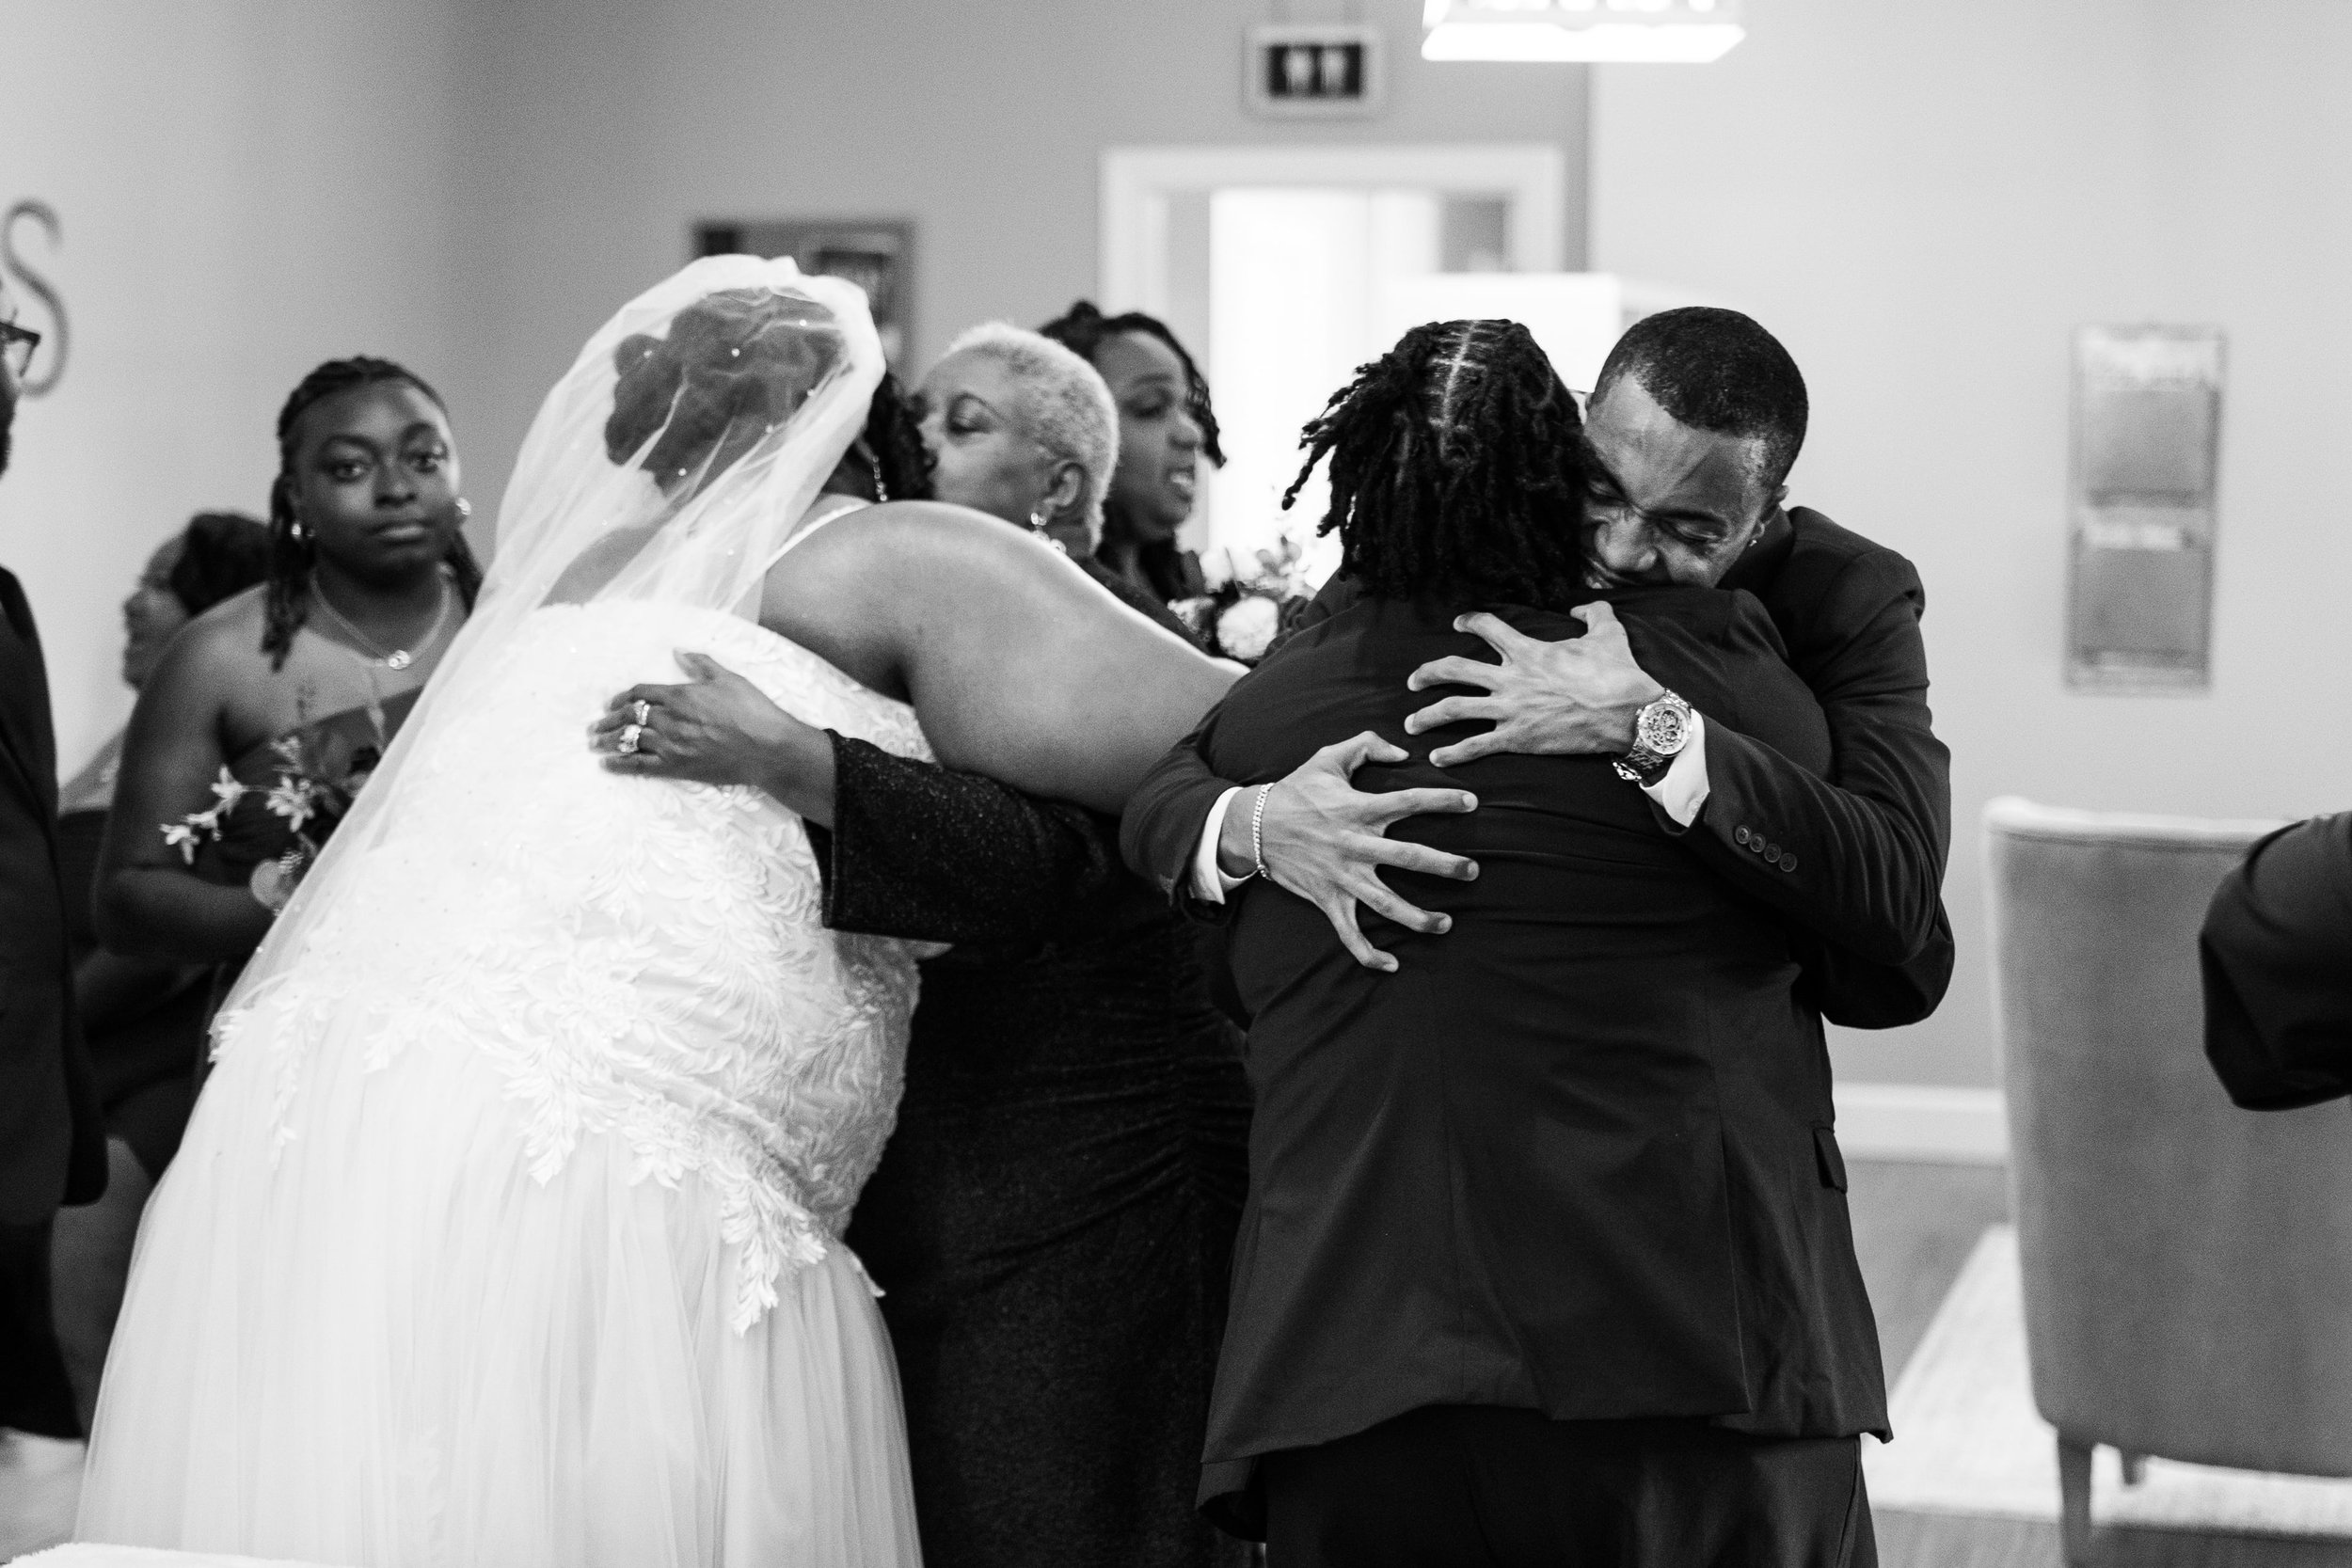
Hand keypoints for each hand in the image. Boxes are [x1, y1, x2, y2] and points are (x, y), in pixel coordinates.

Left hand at [589, 651, 835, 821]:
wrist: (768, 749)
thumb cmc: (753, 711)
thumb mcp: (729, 679)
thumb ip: (701, 664)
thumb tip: (679, 651)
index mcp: (680, 695)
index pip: (640, 693)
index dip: (622, 697)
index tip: (613, 702)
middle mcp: (670, 719)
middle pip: (628, 716)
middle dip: (608, 720)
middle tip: (595, 725)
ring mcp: (671, 745)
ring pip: (628, 740)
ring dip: (608, 740)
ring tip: (595, 743)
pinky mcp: (676, 768)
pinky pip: (639, 766)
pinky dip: (620, 765)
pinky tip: (607, 764)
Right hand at [1224, 731, 1478, 973]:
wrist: (1252, 826)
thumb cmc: (1295, 791)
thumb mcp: (1328, 758)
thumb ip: (1367, 745)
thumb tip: (1403, 752)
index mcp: (1359, 808)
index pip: (1409, 801)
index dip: (1442, 800)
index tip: (1472, 803)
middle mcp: (1354, 844)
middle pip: (1408, 857)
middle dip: (1444, 866)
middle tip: (1473, 871)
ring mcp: (1341, 876)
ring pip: (1385, 903)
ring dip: (1417, 917)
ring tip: (1446, 924)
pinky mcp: (1327, 899)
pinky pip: (1349, 933)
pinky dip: (1368, 953)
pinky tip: (1391, 965)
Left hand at [1402, 602, 1664, 766]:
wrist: (1629, 715)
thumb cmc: (1619, 674)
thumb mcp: (1610, 633)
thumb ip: (1593, 613)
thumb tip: (1581, 606)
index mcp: (1528, 650)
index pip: (1487, 627)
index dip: (1469, 621)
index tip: (1459, 623)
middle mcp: (1511, 679)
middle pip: (1453, 670)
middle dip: (1426, 674)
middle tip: (1413, 681)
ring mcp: (1510, 710)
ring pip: (1453, 709)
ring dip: (1426, 717)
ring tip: (1410, 724)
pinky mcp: (1517, 739)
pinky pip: (1475, 747)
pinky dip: (1453, 754)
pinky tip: (1436, 759)